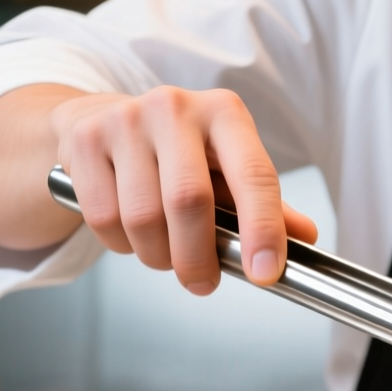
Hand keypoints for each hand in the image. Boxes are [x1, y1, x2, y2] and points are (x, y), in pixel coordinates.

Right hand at [50, 86, 316, 293]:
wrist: (102, 118)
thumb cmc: (180, 152)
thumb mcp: (228, 168)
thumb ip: (267, 204)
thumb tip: (307, 237)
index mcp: (225, 112)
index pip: (253, 175)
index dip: (263, 229)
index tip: (266, 273)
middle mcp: (175, 107)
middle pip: (189, 202)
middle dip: (198, 259)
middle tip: (204, 283)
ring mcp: (124, 120)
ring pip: (143, 217)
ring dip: (158, 256)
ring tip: (166, 255)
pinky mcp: (84, 140)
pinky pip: (104, 219)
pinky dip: (122, 246)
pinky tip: (132, 235)